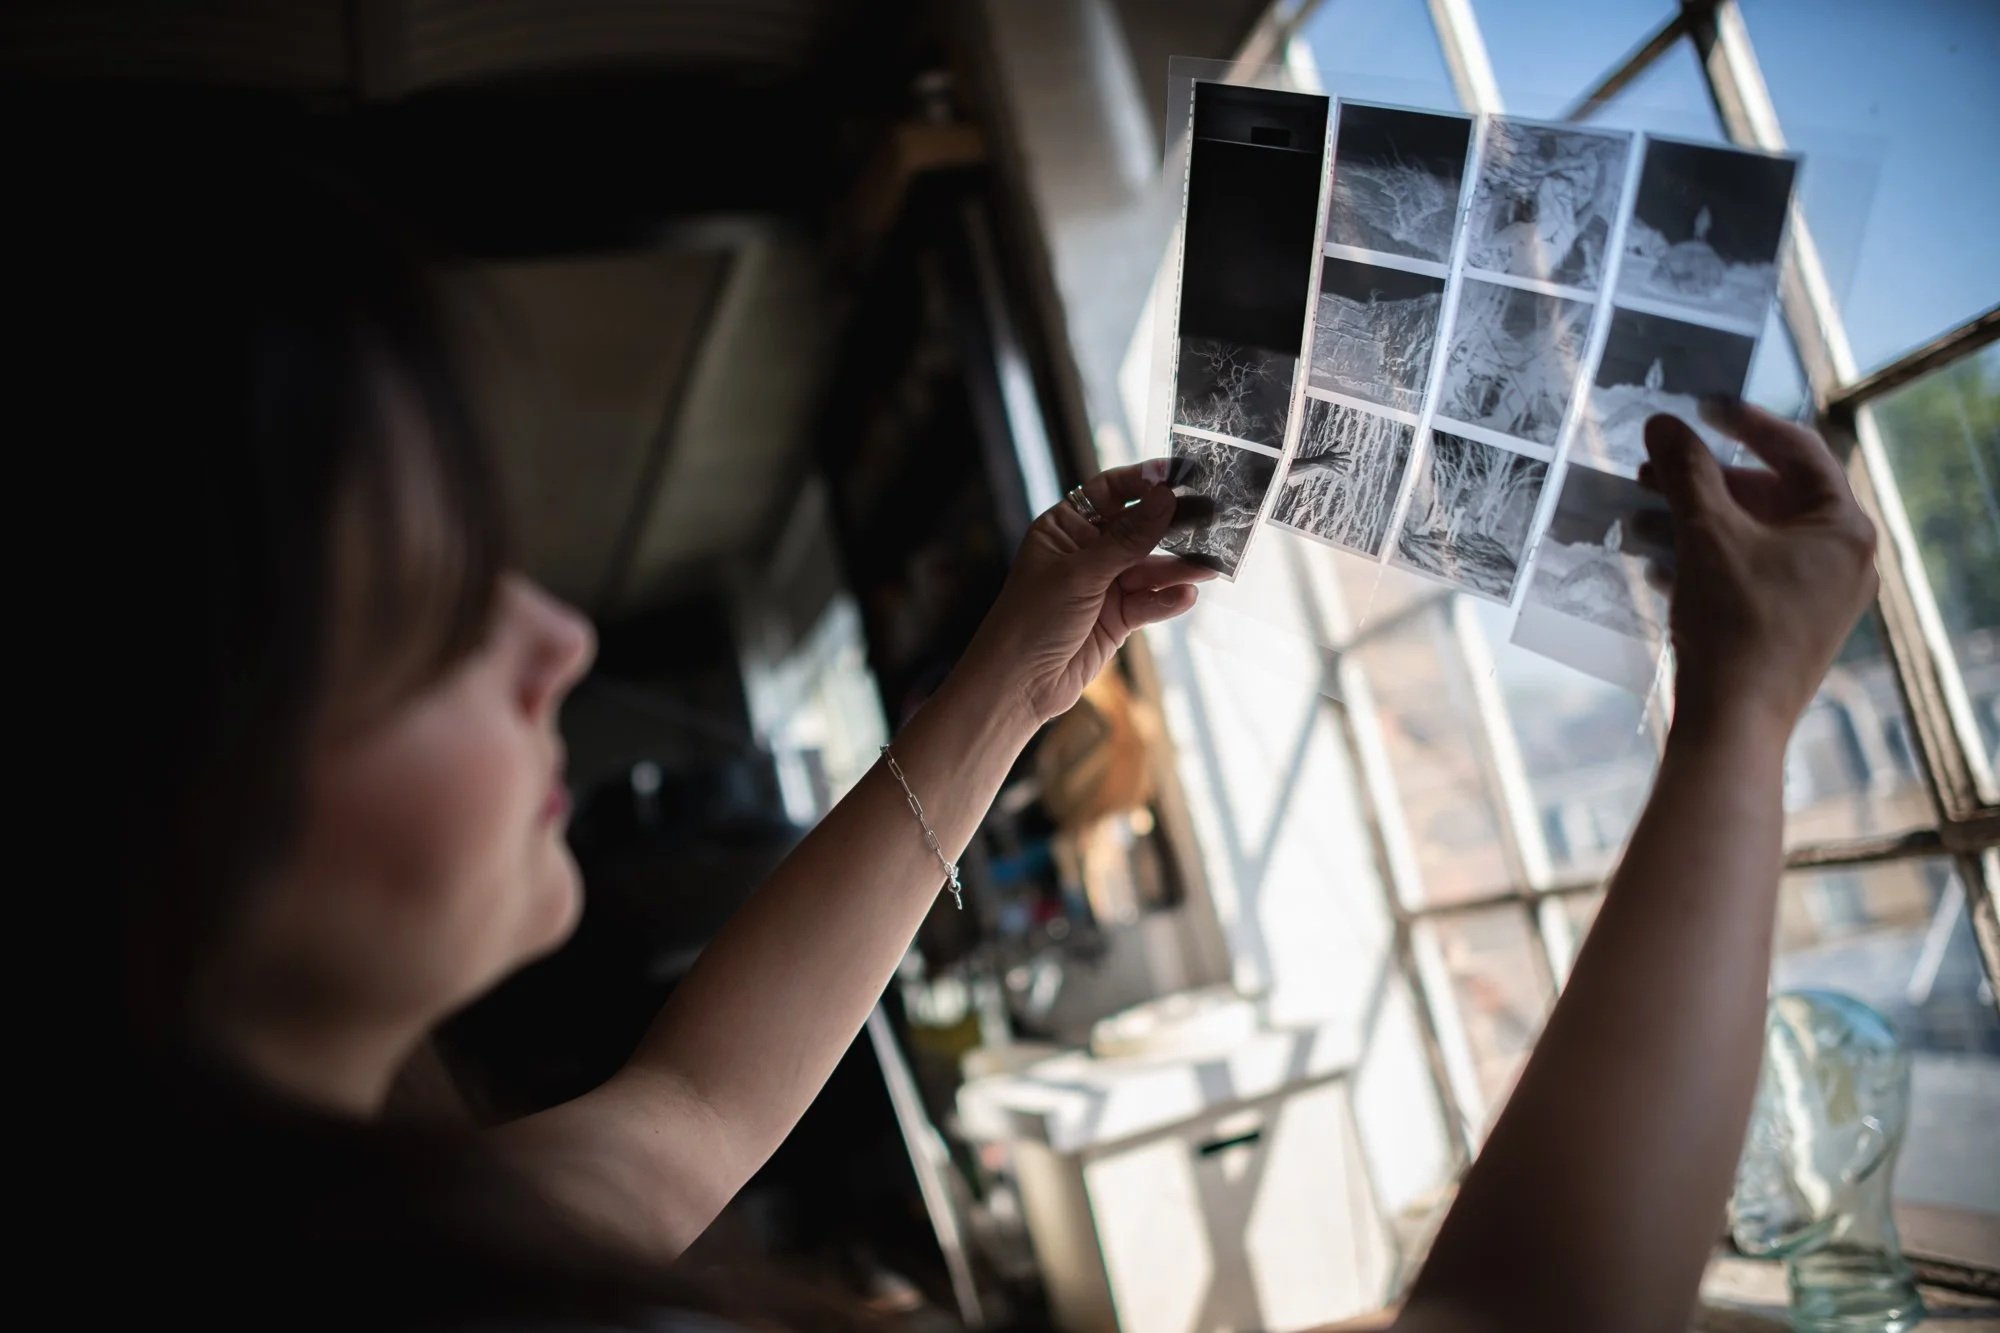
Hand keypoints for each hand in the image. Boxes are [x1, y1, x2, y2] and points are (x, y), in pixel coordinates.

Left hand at [954, 461, 1211, 725]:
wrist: (1018, 685)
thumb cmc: (1030, 620)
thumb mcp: (1080, 574)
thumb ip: (1127, 539)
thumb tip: (1165, 498)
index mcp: (1064, 528)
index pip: (1109, 491)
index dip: (1143, 481)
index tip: (1179, 476)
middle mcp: (1085, 552)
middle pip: (1138, 529)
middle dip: (1171, 526)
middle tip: (1211, 517)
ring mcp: (1102, 585)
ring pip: (1149, 569)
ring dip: (1178, 569)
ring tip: (1209, 566)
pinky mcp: (1116, 618)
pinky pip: (1149, 602)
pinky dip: (1167, 599)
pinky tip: (1186, 596)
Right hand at [1638, 400, 1877, 742]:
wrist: (1734, 724)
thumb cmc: (1733, 625)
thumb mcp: (1706, 535)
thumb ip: (1685, 472)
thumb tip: (1663, 423)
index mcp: (1843, 527)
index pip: (1798, 449)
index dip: (1743, 422)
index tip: (1697, 406)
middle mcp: (1841, 558)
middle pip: (1768, 494)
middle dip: (1701, 481)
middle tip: (1651, 470)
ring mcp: (1817, 594)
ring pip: (1750, 535)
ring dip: (1691, 520)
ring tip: (1636, 516)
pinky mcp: (1787, 625)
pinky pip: (1746, 572)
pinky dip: (1702, 559)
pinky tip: (1652, 561)